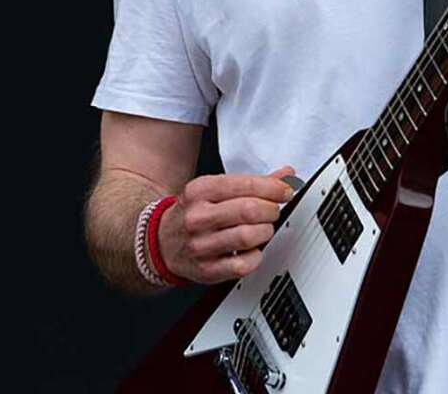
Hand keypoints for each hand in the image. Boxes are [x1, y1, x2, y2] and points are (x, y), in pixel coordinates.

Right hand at [159, 164, 295, 283]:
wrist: (161, 243)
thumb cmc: (194, 214)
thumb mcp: (214, 190)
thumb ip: (251, 183)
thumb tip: (285, 176)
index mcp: (199, 191)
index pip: (244, 184)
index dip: (273, 188)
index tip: (285, 191)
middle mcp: (197, 217)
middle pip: (249, 210)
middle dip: (271, 209)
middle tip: (273, 210)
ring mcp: (200, 245)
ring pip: (248, 236)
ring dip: (265, 231)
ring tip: (263, 229)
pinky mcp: (206, 270)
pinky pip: (243, 265)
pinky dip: (256, 256)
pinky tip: (253, 249)